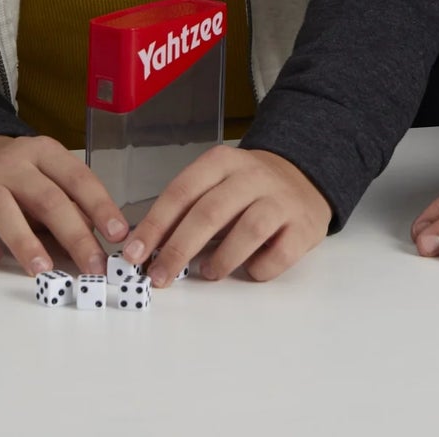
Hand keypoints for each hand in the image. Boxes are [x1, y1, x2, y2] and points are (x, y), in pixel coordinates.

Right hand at [0, 134, 128, 276]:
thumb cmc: (11, 175)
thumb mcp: (43, 177)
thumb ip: (66, 204)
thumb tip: (96, 238)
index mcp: (42, 152)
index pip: (77, 178)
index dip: (100, 206)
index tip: (118, 234)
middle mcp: (11, 163)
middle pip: (47, 198)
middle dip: (74, 235)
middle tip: (93, 266)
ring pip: (3, 209)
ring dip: (25, 242)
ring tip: (44, 270)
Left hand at [123, 146, 331, 286]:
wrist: (303, 177)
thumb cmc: (247, 188)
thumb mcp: (216, 184)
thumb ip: (187, 209)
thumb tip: (147, 247)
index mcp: (222, 162)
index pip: (181, 191)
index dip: (155, 224)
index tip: (134, 253)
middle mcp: (252, 175)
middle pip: (210, 212)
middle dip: (179, 249)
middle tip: (159, 276)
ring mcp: (280, 199)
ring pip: (248, 230)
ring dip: (221, 259)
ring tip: (208, 273)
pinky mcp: (304, 226)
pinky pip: (279, 254)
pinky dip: (259, 269)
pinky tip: (249, 270)